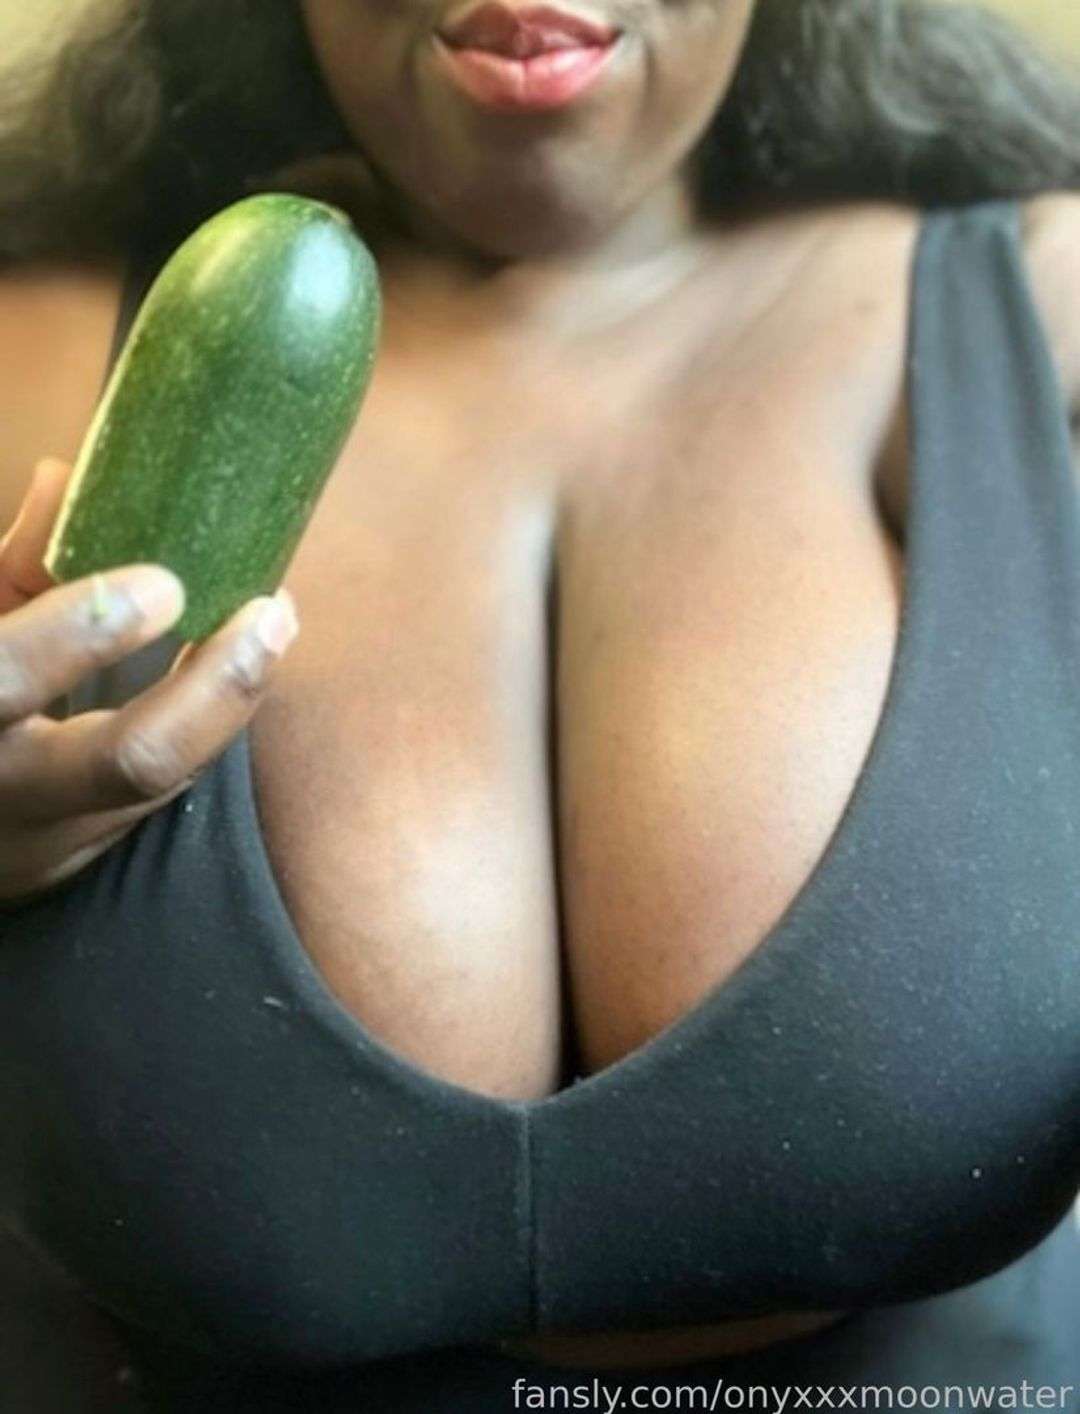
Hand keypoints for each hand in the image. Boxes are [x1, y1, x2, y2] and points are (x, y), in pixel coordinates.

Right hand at [0, 457, 298, 902]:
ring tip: (272, 623)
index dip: (81, 631)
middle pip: (131, 759)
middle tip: (271, 614)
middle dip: (216, 686)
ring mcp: (52, 839)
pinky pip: (166, 787)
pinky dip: (205, 722)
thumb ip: (11, 566)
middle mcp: (7, 789)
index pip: (5, 679)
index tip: (164, 583)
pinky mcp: (86, 857)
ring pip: (168, 779)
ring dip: (230, 699)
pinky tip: (237, 665)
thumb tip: (67, 479)